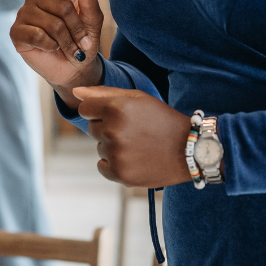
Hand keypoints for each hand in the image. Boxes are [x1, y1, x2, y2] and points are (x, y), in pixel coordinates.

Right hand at [10, 0, 104, 91]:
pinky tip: (52, 48)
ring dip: (68, 42)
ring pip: (52, 24)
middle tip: (85, 44)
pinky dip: (51, 46)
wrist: (73, 69)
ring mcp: (24, 13)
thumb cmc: (82, 41)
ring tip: (72, 50)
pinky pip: (38, 36)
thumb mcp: (92, 21)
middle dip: (78, 28)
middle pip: (62, 5)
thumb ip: (90, 2)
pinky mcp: (16, 31)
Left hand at [76, 86, 191, 187]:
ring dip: (113, 146)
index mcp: (115, 108)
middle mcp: (113, 131)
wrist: (189, 150)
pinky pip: (102, 166)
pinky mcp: (120, 173)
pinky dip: (114, 164)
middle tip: (133, 131)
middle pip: (92, 128)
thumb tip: (75, 92)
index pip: (85, 109)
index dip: (99, 110)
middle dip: (107, 128)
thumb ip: (102, 93)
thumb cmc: (161, 119)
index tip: (116, 114)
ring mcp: (116, 154)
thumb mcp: (136, 98)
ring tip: (138, 145)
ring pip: (99, 147)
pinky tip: (133, 159)